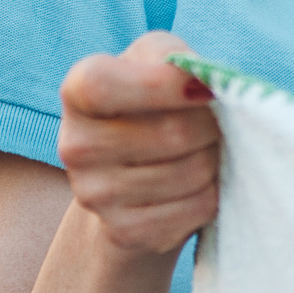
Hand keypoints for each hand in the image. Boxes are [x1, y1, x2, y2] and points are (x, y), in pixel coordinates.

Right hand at [56, 32, 222, 256]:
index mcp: (77, 90)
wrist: (133, 172)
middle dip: (213, 125)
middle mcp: (75, 145)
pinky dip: (213, 193)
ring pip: (190, 173)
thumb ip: (176, 60)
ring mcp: (95, 195)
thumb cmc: (153, 101)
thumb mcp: (157, 61)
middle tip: (219, 122)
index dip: (163, 86)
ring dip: (216, 159)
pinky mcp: (124, 232)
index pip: (104, 86)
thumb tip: (204, 84)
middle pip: (171, 134)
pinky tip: (200, 182)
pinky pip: (195, 209)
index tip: (205, 90)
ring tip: (208, 150)